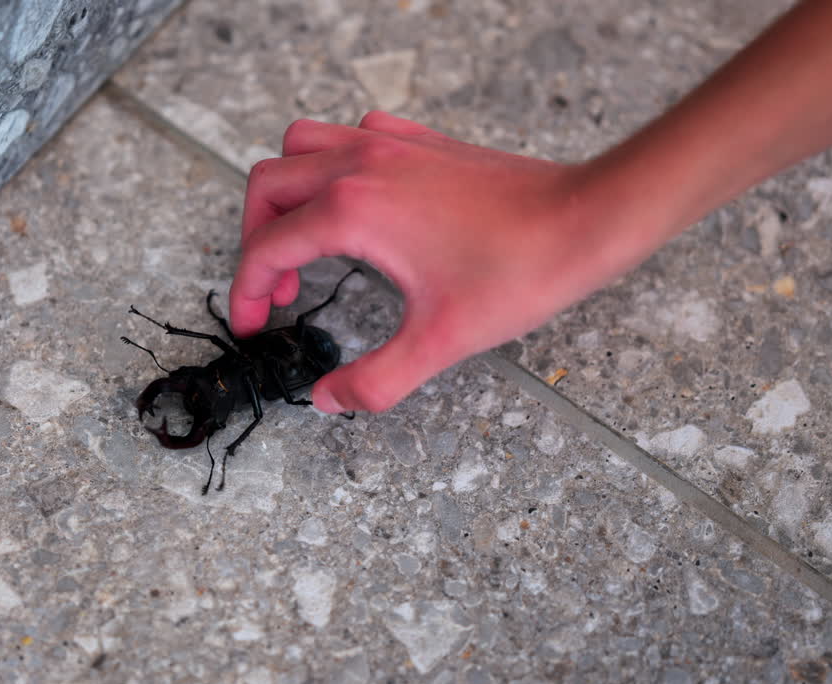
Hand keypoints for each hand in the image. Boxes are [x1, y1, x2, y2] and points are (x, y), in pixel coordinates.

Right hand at [229, 112, 643, 414]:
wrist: (585, 218)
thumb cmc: (521, 268)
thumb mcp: (440, 341)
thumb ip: (375, 379)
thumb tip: (330, 399)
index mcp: (355, 210)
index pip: (267, 246)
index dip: (246, 291)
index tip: (255, 323)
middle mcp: (363, 165)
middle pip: (268, 185)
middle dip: (254, 240)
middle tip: (275, 290)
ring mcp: (392, 146)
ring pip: (302, 147)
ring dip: (286, 194)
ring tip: (302, 243)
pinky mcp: (421, 143)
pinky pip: (350, 136)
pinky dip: (332, 166)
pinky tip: (355, 207)